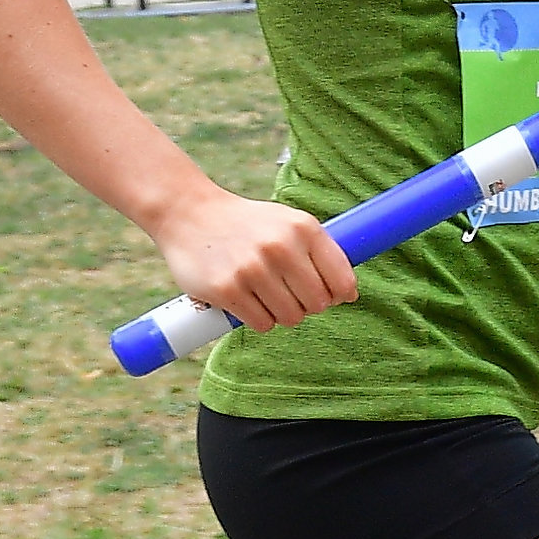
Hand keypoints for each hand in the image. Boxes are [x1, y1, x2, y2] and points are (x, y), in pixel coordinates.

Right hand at [154, 190, 353, 329]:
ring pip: (291, 318)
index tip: (328, 295)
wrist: (189, 213)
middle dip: (307, 305)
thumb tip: (349, 294)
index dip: (338, 295)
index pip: (342, 281)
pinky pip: (262, 324)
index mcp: (303, 228)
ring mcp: (252, 269)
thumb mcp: (288, 222)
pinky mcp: (226, 290)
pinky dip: (259, 319)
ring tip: (265, 294)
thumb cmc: (248, 224)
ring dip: (281, 313)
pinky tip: (247, 300)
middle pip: (317, 304)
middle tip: (288, 293)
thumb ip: (320, 252)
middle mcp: (280, 247)